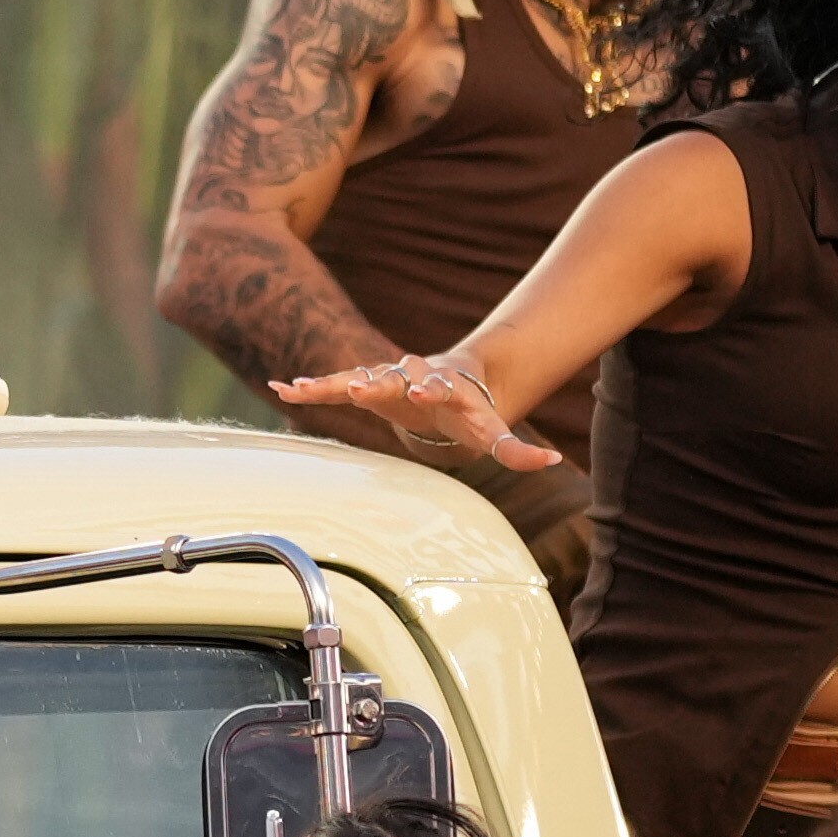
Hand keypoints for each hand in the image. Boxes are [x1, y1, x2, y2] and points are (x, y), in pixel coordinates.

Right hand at [263, 344, 564, 474]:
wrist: (448, 384)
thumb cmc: (469, 413)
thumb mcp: (493, 431)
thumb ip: (519, 450)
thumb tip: (555, 460)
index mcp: (443, 385)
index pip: (439, 385)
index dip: (431, 387)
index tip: (423, 389)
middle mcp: (409, 376)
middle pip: (393, 376)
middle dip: (379, 380)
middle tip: (364, 385)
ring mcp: (383, 378)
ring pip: (355, 377)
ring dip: (332, 383)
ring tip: (302, 388)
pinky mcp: (362, 386)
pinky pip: (332, 387)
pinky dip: (310, 388)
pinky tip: (282, 388)